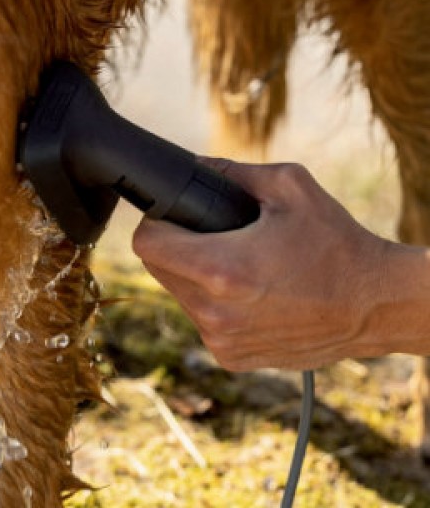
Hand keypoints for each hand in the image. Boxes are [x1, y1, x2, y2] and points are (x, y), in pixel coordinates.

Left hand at [132, 158, 429, 370]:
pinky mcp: (234, 359)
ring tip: (238, 262)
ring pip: (179, 295)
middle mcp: (215, 313)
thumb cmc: (336, 243)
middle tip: (211, 234)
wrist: (378, 305)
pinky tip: (250, 290)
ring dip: (194, 276)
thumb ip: (231, 171)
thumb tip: (192, 164)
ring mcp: (223, 341)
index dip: (157, 222)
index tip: (176, 216)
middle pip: (158, 268)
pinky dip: (214, 303)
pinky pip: (202, 321)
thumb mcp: (289, 187)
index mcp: (220, 270)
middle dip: (176, 246)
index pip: (146, 244)